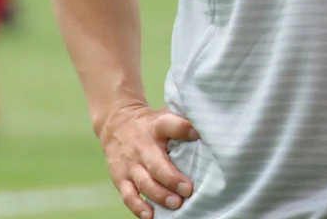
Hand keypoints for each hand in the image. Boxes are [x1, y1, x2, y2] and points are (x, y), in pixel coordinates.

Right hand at [96, 102, 198, 216]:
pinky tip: (151, 215)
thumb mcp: (164, 116)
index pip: (170, 125)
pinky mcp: (120, 178)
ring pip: (144, 182)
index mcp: (157, 127)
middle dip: (172, 179)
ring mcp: (130, 164)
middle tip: (188, 190)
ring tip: (176, 204)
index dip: (184, 129)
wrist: (116, 125)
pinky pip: (128, 195)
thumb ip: (184, 123)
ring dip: (160, 195)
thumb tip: (210, 129)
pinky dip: (138, 207)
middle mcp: (142, 146)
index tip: (198, 135)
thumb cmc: (150, 125)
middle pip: (156, 164)